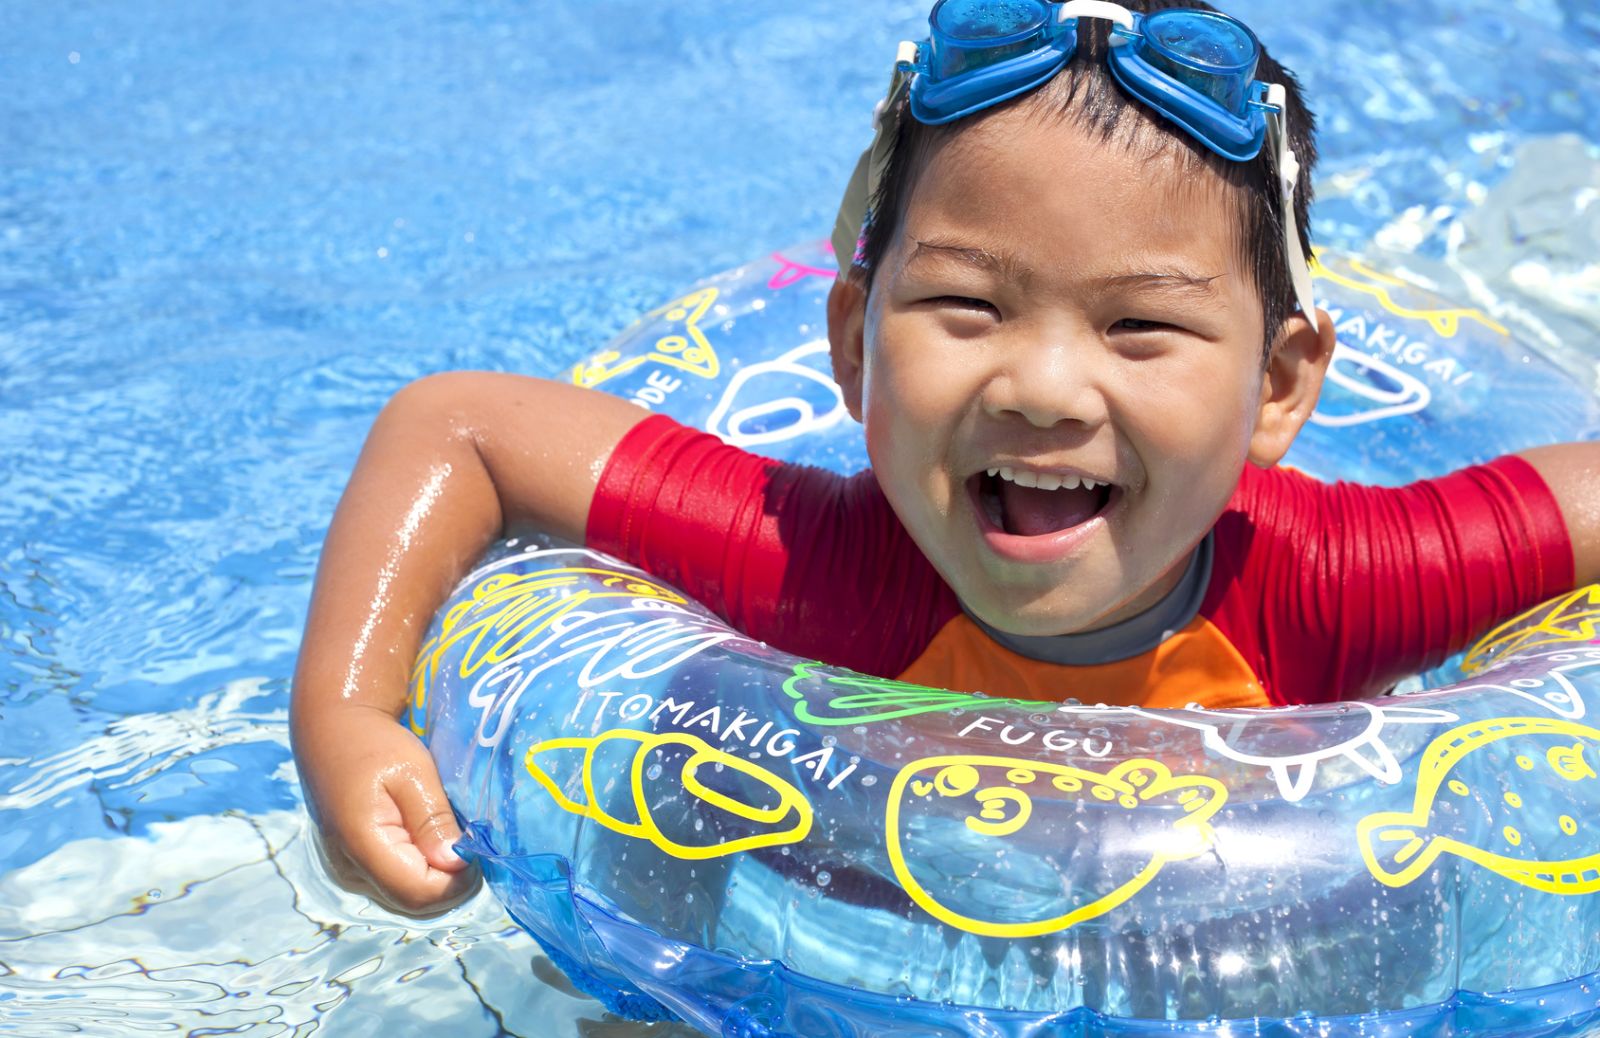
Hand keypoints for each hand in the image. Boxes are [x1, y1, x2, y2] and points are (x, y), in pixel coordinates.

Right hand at [294, 704, 478, 914]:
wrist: (332, 731)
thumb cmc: (374, 744)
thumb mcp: (412, 771)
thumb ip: (433, 819)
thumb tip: (456, 864)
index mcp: (363, 845)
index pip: (420, 893)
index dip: (457, 881)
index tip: (476, 849)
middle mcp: (349, 870)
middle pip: (413, 904)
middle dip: (450, 884)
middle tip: (469, 845)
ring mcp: (347, 872)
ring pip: (404, 899)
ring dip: (436, 881)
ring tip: (450, 840)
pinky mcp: (351, 867)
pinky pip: (393, 885)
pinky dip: (419, 874)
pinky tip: (430, 843)